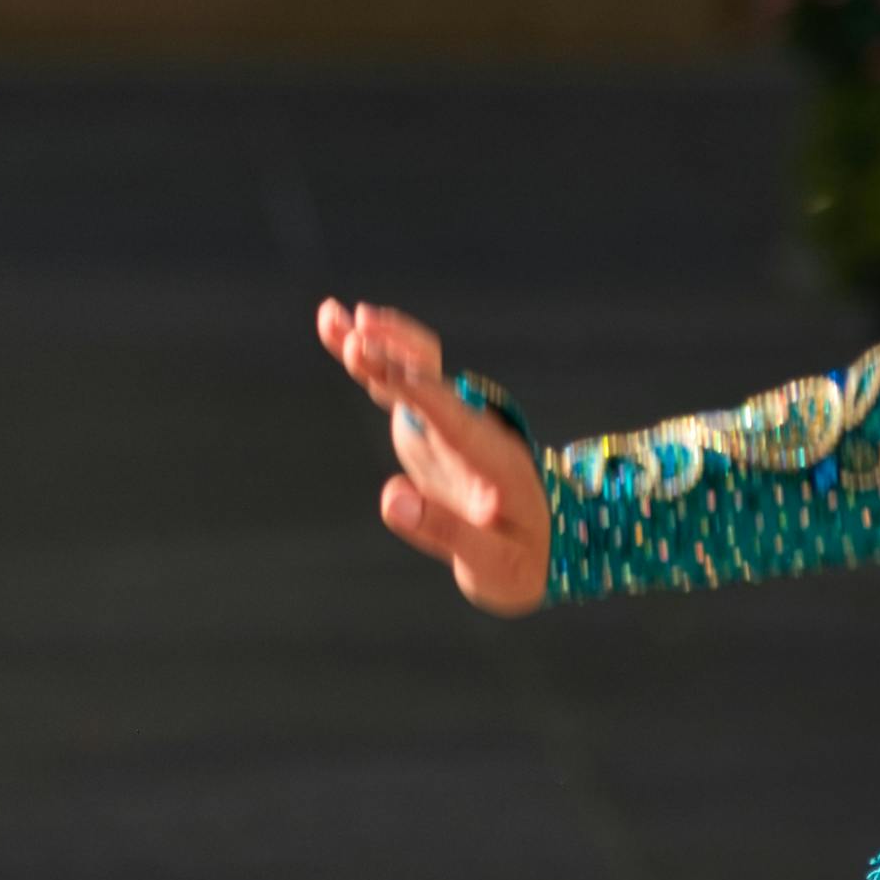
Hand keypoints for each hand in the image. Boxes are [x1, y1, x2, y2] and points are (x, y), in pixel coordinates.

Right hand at [319, 297, 546, 615]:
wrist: (548, 551)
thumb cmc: (523, 562)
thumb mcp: (492, 563)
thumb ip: (444, 531)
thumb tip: (389, 498)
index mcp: (491, 458)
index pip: (450, 415)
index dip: (415, 390)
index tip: (380, 365)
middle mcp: (471, 430)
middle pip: (431, 378)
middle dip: (393, 357)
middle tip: (355, 337)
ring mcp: (450, 426)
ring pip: (415, 370)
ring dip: (377, 344)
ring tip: (330, 315)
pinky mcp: (432, 430)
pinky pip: (402, 386)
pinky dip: (375, 362)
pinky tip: (344, 339)